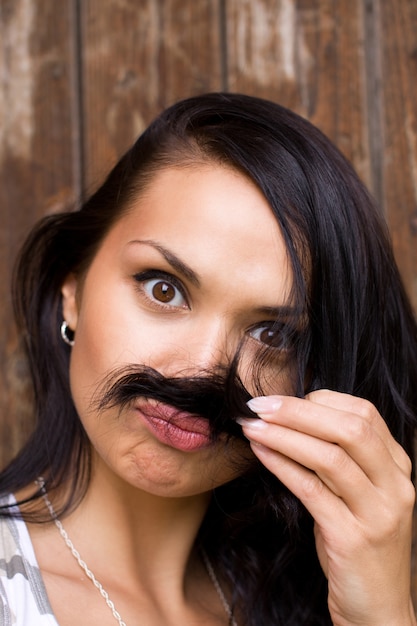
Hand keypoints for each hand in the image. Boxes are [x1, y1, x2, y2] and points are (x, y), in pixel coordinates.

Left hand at [238, 390, 416, 624]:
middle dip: (298, 411)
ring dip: (284, 435)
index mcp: (397, 467)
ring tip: (251, 426)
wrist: (378, 608)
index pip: (364, 413)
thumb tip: (291, 417)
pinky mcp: (354, 539)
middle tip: (259, 403)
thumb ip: (337, 458)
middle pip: (349, 429)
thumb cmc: (357, 542)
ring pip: (330, 458)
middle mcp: (395, 486)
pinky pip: (312, 491)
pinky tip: (260, 453)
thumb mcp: (354, 494)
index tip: (283, 400)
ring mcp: (379, 513)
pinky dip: (282, 465)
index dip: (320, 400)